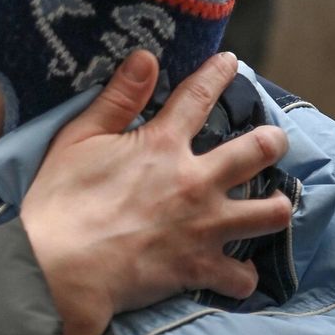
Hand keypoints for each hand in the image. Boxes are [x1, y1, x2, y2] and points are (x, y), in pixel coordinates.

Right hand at [20, 51, 291, 334]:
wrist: (59, 266)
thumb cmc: (61, 200)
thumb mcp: (78, 138)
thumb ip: (117, 99)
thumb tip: (146, 58)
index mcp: (163, 144)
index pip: (199, 96)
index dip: (218, 74)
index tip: (231, 62)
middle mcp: (195, 181)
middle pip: (259, 151)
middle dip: (273, 142)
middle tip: (272, 142)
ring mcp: (204, 226)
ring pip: (271, 213)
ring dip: (275, 207)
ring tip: (273, 206)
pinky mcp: (199, 268)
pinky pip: (241, 276)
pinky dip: (240, 275)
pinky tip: (237, 271)